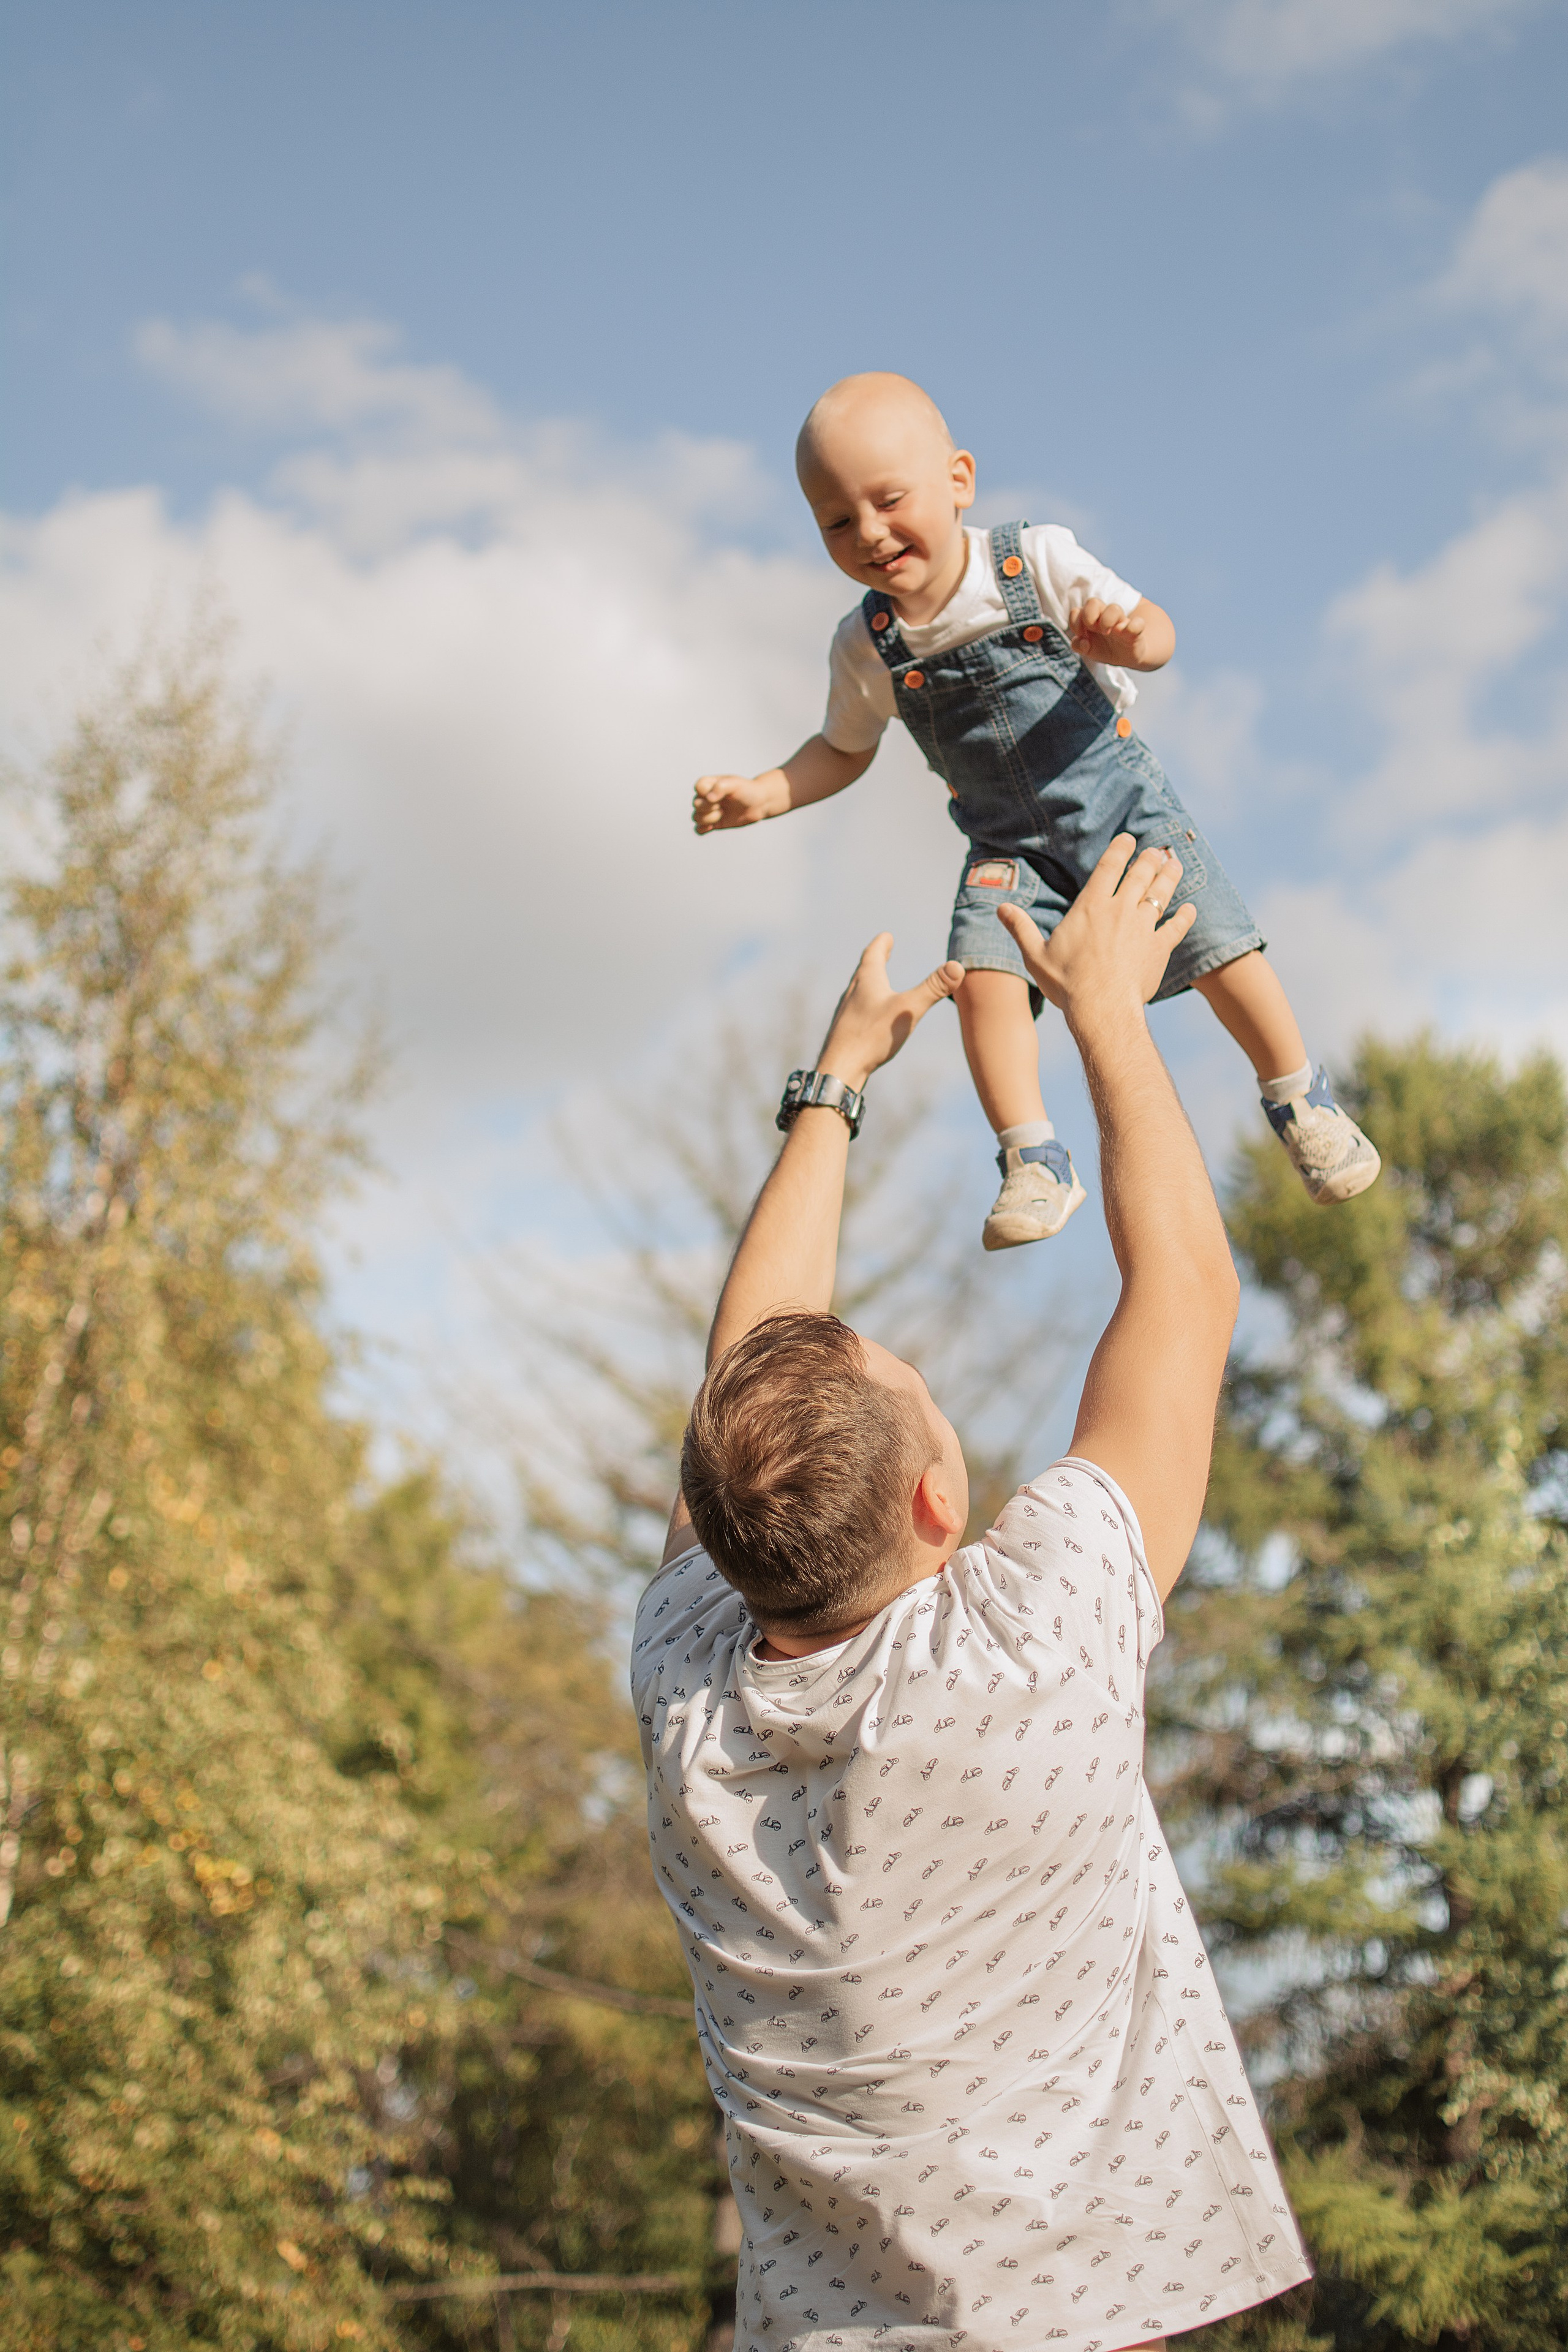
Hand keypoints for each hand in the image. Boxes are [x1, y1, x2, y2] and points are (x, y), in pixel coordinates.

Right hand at [693, 772, 782, 832]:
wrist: (759, 803)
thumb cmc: (748, 790)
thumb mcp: (736, 784)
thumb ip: (721, 787)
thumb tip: (708, 798)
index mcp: (710, 784)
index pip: (698, 787)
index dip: (706, 792)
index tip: (719, 795)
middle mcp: (707, 797)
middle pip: (696, 804)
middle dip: (708, 807)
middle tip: (722, 806)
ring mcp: (710, 810)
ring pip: (696, 817)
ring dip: (708, 819)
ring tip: (722, 815)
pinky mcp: (714, 823)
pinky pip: (699, 829)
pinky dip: (702, 829)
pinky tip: (712, 827)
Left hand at [817, 935, 965, 1091]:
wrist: (839, 1069)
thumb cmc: (872, 1037)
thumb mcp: (908, 1009)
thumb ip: (933, 988)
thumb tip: (958, 967)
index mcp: (867, 981)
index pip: (873, 954)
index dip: (881, 944)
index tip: (886, 936)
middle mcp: (853, 993)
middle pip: (864, 970)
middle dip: (876, 959)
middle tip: (882, 950)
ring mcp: (847, 1012)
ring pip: (859, 990)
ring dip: (870, 981)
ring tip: (877, 981)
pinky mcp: (845, 1031)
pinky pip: (857, 1010)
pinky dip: (866, 1003)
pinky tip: (870, 1017)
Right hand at [997, 835, 1195, 1027]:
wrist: (1101, 1008)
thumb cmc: (1067, 984)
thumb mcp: (1036, 956)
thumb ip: (1021, 928)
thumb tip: (1000, 908)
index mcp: (1091, 906)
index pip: (1109, 866)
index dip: (1121, 849)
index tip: (1129, 838)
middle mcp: (1120, 909)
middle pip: (1141, 874)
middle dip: (1150, 858)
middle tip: (1158, 850)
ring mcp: (1143, 927)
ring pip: (1161, 893)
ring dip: (1170, 876)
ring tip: (1175, 864)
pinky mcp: (1159, 948)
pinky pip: (1176, 927)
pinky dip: (1185, 916)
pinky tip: (1190, 909)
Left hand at [1068, 598, 1147, 667]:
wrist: (1128, 656)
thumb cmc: (1106, 648)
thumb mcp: (1089, 650)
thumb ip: (1079, 646)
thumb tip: (1081, 641)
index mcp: (1091, 621)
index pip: (1077, 611)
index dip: (1075, 621)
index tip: (1080, 633)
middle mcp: (1104, 617)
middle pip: (1093, 602)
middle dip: (1089, 615)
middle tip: (1094, 629)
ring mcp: (1120, 622)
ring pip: (1114, 608)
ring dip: (1107, 620)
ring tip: (1107, 633)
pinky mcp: (1135, 630)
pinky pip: (1137, 623)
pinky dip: (1133, 627)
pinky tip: (1127, 634)